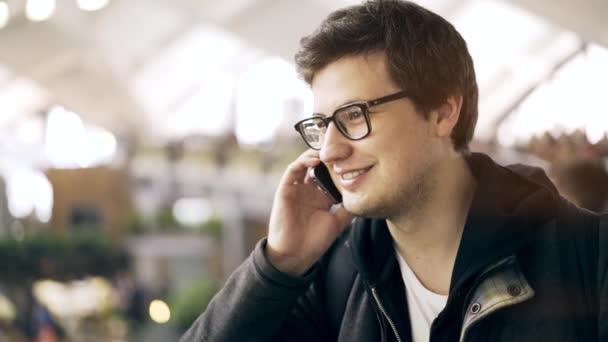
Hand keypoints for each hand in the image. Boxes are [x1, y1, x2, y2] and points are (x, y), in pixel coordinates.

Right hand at [266, 150, 352, 275]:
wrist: (295, 255)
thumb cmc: (314, 242)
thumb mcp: (337, 222)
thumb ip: (348, 209)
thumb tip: (365, 197)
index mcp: (321, 197)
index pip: (332, 175)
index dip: (342, 166)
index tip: (355, 157)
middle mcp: (309, 190)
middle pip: (320, 166)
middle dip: (330, 155)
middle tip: (343, 146)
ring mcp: (297, 189)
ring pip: (306, 163)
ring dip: (317, 155)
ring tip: (330, 150)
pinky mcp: (285, 189)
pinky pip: (293, 170)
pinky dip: (303, 161)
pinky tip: (316, 159)